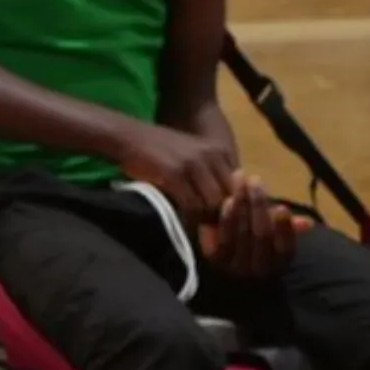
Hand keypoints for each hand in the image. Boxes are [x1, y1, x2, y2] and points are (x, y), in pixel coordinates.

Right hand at [113, 119, 238, 219]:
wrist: (130, 137)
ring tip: (196, 229)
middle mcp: (213, 154)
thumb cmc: (160, 151)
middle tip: (210, 232)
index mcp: (221, 151)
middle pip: (229, 197)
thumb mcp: (192, 157)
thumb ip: (211, 175)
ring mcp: (195, 164)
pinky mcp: (176, 173)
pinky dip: (189, 219)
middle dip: (220, 217)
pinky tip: (183, 223)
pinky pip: (192, 204)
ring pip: (212, 204)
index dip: (232, 208)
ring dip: (204, 220)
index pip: (239, 187)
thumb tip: (227, 206)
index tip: (222, 223)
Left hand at [198, 172, 310, 279]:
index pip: (286, 249)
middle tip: (255, 180)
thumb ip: (288, 225)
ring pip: (242, 233)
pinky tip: (229, 200)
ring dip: (242, 204)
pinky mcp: (216, 260)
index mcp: (279, 263)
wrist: (221, 246)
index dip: (285, 229)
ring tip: (240, 180)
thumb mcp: (274, 228)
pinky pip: (224, 237)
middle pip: (262, 236)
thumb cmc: (255, 233)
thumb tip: (308, 224)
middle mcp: (259, 270)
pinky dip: (228, 217)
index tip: (283, 207)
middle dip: (259, 205)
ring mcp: (236, 267)